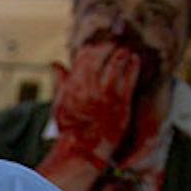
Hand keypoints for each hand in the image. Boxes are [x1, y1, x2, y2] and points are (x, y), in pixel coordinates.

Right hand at [48, 32, 149, 166]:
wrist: (84, 148)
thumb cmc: (71, 127)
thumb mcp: (60, 103)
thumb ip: (60, 81)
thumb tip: (55, 64)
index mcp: (73, 85)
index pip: (83, 56)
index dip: (92, 46)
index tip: (99, 43)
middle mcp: (88, 87)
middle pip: (101, 55)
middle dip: (109, 45)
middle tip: (116, 41)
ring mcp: (105, 95)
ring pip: (116, 63)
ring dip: (122, 53)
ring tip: (126, 49)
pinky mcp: (121, 103)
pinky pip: (129, 78)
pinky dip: (133, 66)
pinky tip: (135, 60)